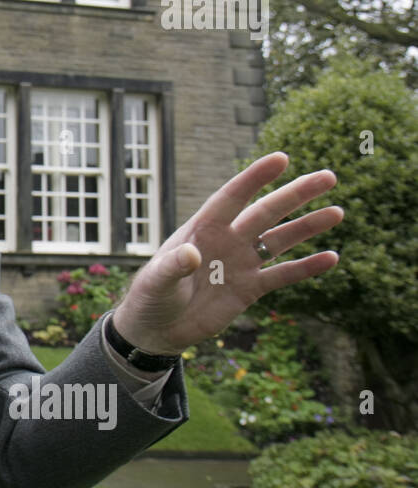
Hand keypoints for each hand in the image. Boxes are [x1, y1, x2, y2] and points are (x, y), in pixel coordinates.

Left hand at [113, 152, 342, 354]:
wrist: (157, 328)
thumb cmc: (150, 297)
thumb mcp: (156, 281)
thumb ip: (172, 266)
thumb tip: (192, 255)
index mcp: (202, 229)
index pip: (232, 197)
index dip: (255, 178)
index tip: (281, 158)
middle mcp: (226, 240)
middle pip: (265, 213)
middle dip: (295, 195)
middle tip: (327, 176)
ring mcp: (240, 263)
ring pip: (280, 240)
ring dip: (307, 227)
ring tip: (336, 212)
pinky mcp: (250, 289)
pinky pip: (282, 275)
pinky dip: (306, 268)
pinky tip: (331, 258)